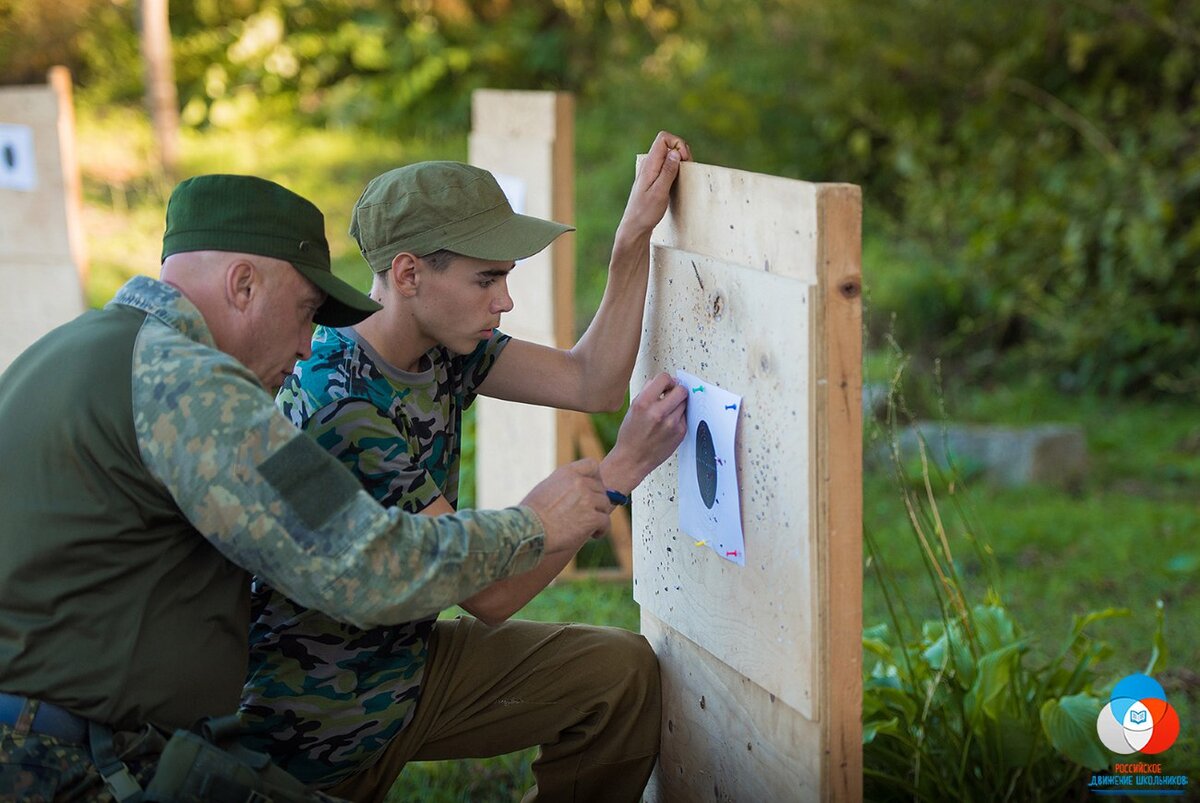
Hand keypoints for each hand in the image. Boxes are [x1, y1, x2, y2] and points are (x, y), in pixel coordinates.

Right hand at [520, 459, 610, 551]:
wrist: (527, 530)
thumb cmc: (531, 514)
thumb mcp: (546, 489)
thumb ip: (565, 486)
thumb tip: (581, 491)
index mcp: (567, 473)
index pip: (592, 465)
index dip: (596, 478)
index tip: (593, 489)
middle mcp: (580, 482)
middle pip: (601, 489)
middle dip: (596, 502)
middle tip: (587, 514)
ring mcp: (587, 499)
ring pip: (604, 505)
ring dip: (598, 516)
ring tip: (588, 527)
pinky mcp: (592, 518)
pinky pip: (606, 522)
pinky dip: (602, 530)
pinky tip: (593, 535)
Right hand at [602, 372, 688, 494]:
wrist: (633, 459)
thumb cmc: (630, 434)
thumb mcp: (633, 408)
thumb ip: (647, 392)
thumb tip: (662, 382)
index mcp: (644, 403)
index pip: (664, 378)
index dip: (667, 380)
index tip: (666, 385)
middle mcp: (659, 413)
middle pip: (681, 389)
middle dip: (677, 390)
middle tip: (672, 394)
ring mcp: (672, 424)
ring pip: (685, 402)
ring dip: (678, 403)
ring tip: (667, 411)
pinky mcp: (680, 432)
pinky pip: (685, 416)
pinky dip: (679, 416)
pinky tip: (668, 422)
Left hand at [617, 131, 692, 238]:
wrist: (634, 227)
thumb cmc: (646, 212)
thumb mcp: (660, 192)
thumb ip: (668, 171)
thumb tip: (675, 152)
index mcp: (649, 164)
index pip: (663, 138)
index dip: (678, 144)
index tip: (685, 160)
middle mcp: (648, 164)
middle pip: (667, 144)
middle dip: (681, 152)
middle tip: (686, 169)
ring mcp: (649, 170)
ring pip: (668, 155)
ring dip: (679, 161)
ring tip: (682, 177)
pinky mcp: (652, 178)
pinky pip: (666, 165)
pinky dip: (674, 169)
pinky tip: (676, 182)